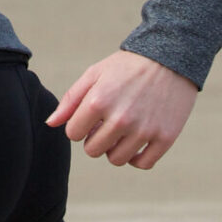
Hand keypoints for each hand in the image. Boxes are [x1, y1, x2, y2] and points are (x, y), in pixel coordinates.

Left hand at [45, 49, 198, 169]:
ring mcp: (144, 130)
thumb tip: (50, 124)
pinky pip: (142, 164)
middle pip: (93, 150)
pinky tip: (137, 142)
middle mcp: (121, 118)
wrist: (171, 58)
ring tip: (122, 131)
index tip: (91, 116)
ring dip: (115, 148)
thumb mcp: (95, 74)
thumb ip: (70, 100)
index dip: (80, 125)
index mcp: (98, 101)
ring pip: (116, 159)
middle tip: (107, 124)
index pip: (73, 134)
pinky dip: (137, 158)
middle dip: (95, 139)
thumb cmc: (128, 66)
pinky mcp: (165, 137)